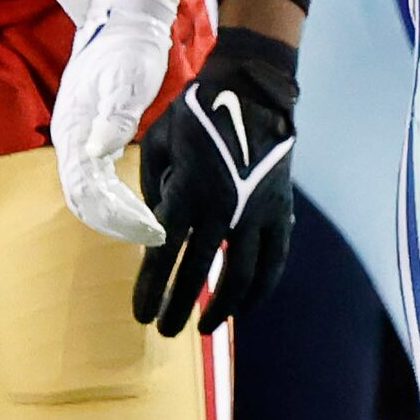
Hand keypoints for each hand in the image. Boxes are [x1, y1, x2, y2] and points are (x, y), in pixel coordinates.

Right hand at [51, 0, 177, 245]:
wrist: (126, 16)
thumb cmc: (128, 46)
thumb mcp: (125, 78)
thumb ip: (112, 115)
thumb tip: (96, 152)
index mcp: (74, 128)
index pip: (88, 189)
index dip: (116, 214)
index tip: (149, 229)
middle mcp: (71, 137)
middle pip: (83, 196)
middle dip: (115, 221)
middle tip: (154, 236)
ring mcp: (80, 135)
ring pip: (88, 189)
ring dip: (114, 212)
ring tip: (149, 229)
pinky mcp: (93, 130)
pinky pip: (97, 175)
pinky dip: (115, 195)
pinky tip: (138, 203)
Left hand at [133, 27, 298, 336]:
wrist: (251, 89)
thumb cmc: (196, 113)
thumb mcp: (158, 144)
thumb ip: (153, 189)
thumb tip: (155, 226)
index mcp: (187, 190)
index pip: (163, 254)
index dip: (151, 289)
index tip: (140, 315)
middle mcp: (223, 207)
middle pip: (199, 271)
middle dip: (179, 306)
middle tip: (165, 331)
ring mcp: (256, 211)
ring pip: (243, 274)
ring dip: (224, 306)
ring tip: (207, 327)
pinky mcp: (279, 209)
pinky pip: (274, 259)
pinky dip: (261, 287)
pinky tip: (247, 305)